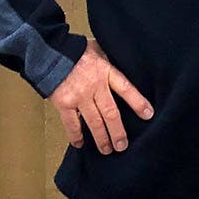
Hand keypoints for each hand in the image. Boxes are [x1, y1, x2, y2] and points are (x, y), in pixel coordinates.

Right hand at [49, 38, 153, 154]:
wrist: (50, 51)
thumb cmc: (75, 50)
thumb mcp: (98, 49)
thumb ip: (109, 60)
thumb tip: (122, 63)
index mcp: (105, 71)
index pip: (126, 88)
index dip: (138, 102)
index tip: (148, 115)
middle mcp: (94, 86)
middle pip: (111, 113)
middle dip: (118, 132)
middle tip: (122, 145)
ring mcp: (79, 96)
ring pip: (94, 122)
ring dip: (102, 138)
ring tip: (107, 150)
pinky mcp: (64, 103)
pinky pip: (72, 124)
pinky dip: (76, 136)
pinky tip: (80, 143)